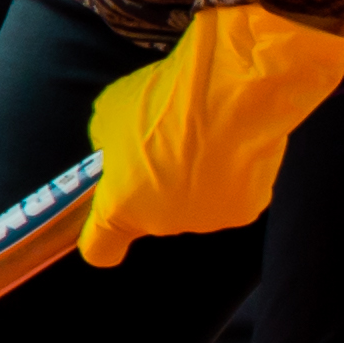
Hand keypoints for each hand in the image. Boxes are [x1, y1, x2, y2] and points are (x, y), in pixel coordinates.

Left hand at [78, 4, 343, 267]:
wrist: (233, 94)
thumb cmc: (164, 100)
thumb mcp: (109, 113)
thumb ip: (107, 143)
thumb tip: (116, 149)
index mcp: (119, 206)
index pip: (99, 248)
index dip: (101, 236)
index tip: (106, 220)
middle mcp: (160, 223)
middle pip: (151, 215)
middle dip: (153, 188)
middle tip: (164, 146)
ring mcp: (204, 221)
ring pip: (192, 205)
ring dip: (194, 180)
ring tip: (204, 139)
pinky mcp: (243, 211)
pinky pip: (228, 194)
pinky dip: (229, 175)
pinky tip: (232, 145)